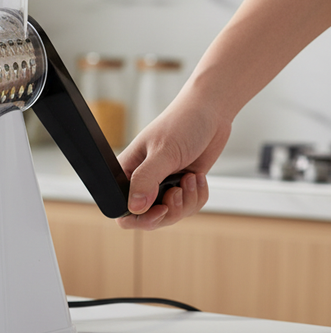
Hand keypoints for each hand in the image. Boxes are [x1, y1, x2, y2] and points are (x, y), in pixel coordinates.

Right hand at [116, 93, 230, 229]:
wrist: (210, 114)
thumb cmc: (182, 124)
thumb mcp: (163, 152)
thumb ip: (146, 180)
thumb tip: (135, 207)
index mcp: (127, 173)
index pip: (122, 209)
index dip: (139, 217)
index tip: (160, 208)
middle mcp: (143, 183)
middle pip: (148, 218)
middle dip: (169, 211)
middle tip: (178, 193)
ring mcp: (163, 186)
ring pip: (171, 215)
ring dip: (187, 201)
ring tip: (189, 178)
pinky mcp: (182, 187)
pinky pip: (188, 208)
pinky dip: (197, 196)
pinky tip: (197, 177)